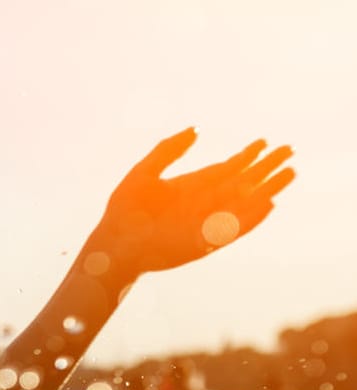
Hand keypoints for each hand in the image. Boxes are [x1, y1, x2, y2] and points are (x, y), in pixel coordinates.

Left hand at [91, 129, 294, 275]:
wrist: (113, 247)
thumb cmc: (123, 212)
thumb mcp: (144, 173)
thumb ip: (168, 150)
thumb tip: (195, 130)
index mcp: (190, 186)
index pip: (226, 169)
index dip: (246, 156)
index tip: (263, 142)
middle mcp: (202, 203)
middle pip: (241, 182)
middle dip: (265, 167)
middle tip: (289, 150)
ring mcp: (206, 222)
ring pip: (244, 203)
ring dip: (266, 188)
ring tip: (289, 173)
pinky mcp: (206, 242)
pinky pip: (235, 229)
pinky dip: (252, 217)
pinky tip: (268, 203)